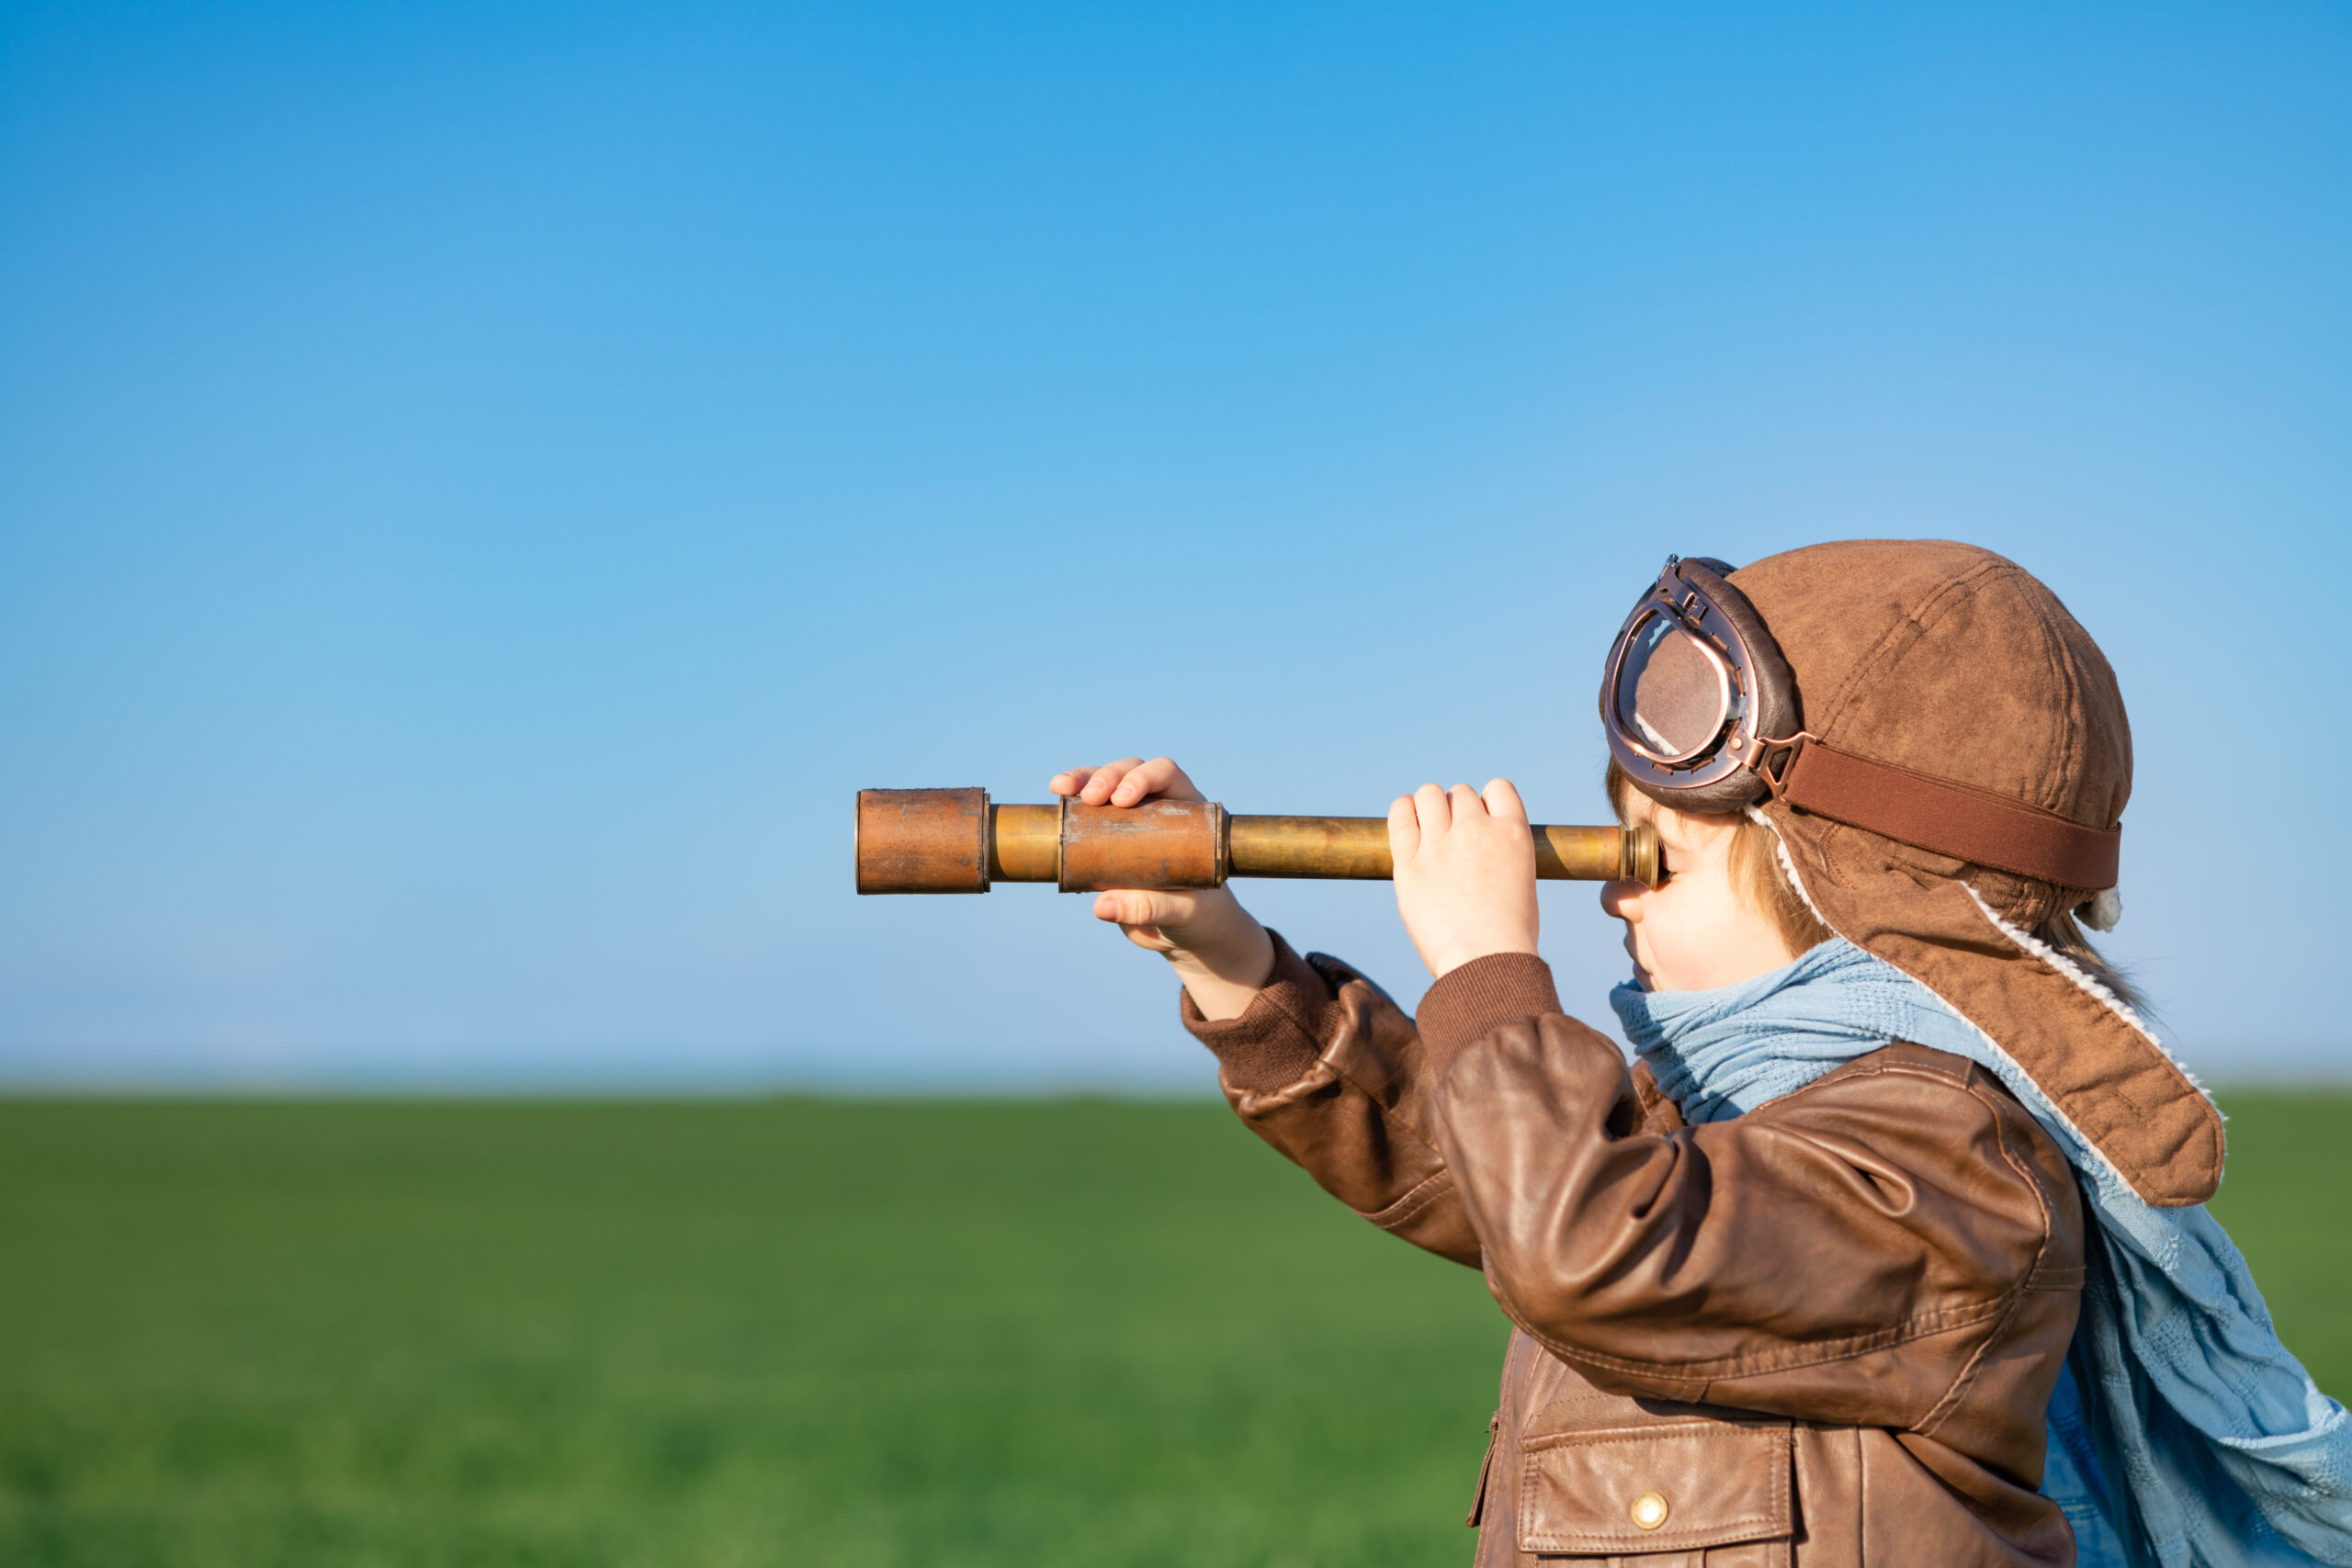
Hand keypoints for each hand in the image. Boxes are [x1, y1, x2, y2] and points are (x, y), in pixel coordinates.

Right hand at [1049, 757, 1274, 1019]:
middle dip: (1107, 776)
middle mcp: (1158, 807)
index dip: (1144, 777)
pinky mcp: (1105, 839)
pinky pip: (1087, 813)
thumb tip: (1101, 906)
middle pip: (1130, 772)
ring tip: (1061, 789)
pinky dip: (1071, 804)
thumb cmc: (1199, 915)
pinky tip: (1056, 800)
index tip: (1123, 800)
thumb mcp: (1184, 913)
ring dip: (1082, 780)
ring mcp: (1130, 821)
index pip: (1166, 775)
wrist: (1186, 932)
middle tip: (1090, 798)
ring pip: (1104, 784)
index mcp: (1188, 813)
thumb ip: (1150, 908)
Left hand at [1389, 780, 1539, 978]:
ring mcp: (1440, 844)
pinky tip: (1405, 817)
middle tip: (1453, 840)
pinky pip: (1400, 815)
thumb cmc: (1507, 935)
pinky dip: (1402, 810)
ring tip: (1428, 828)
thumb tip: (1483, 850)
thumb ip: (1501, 855)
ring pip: (1430, 795)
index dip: (1487, 803)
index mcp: (1512, 833)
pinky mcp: (1409, 863)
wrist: (1486, 963)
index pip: (1499, 788)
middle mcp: (1477, 829)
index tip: (1482, 823)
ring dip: (1429, 806)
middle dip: (1457, 811)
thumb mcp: (1521, 882)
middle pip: (1461, 794)